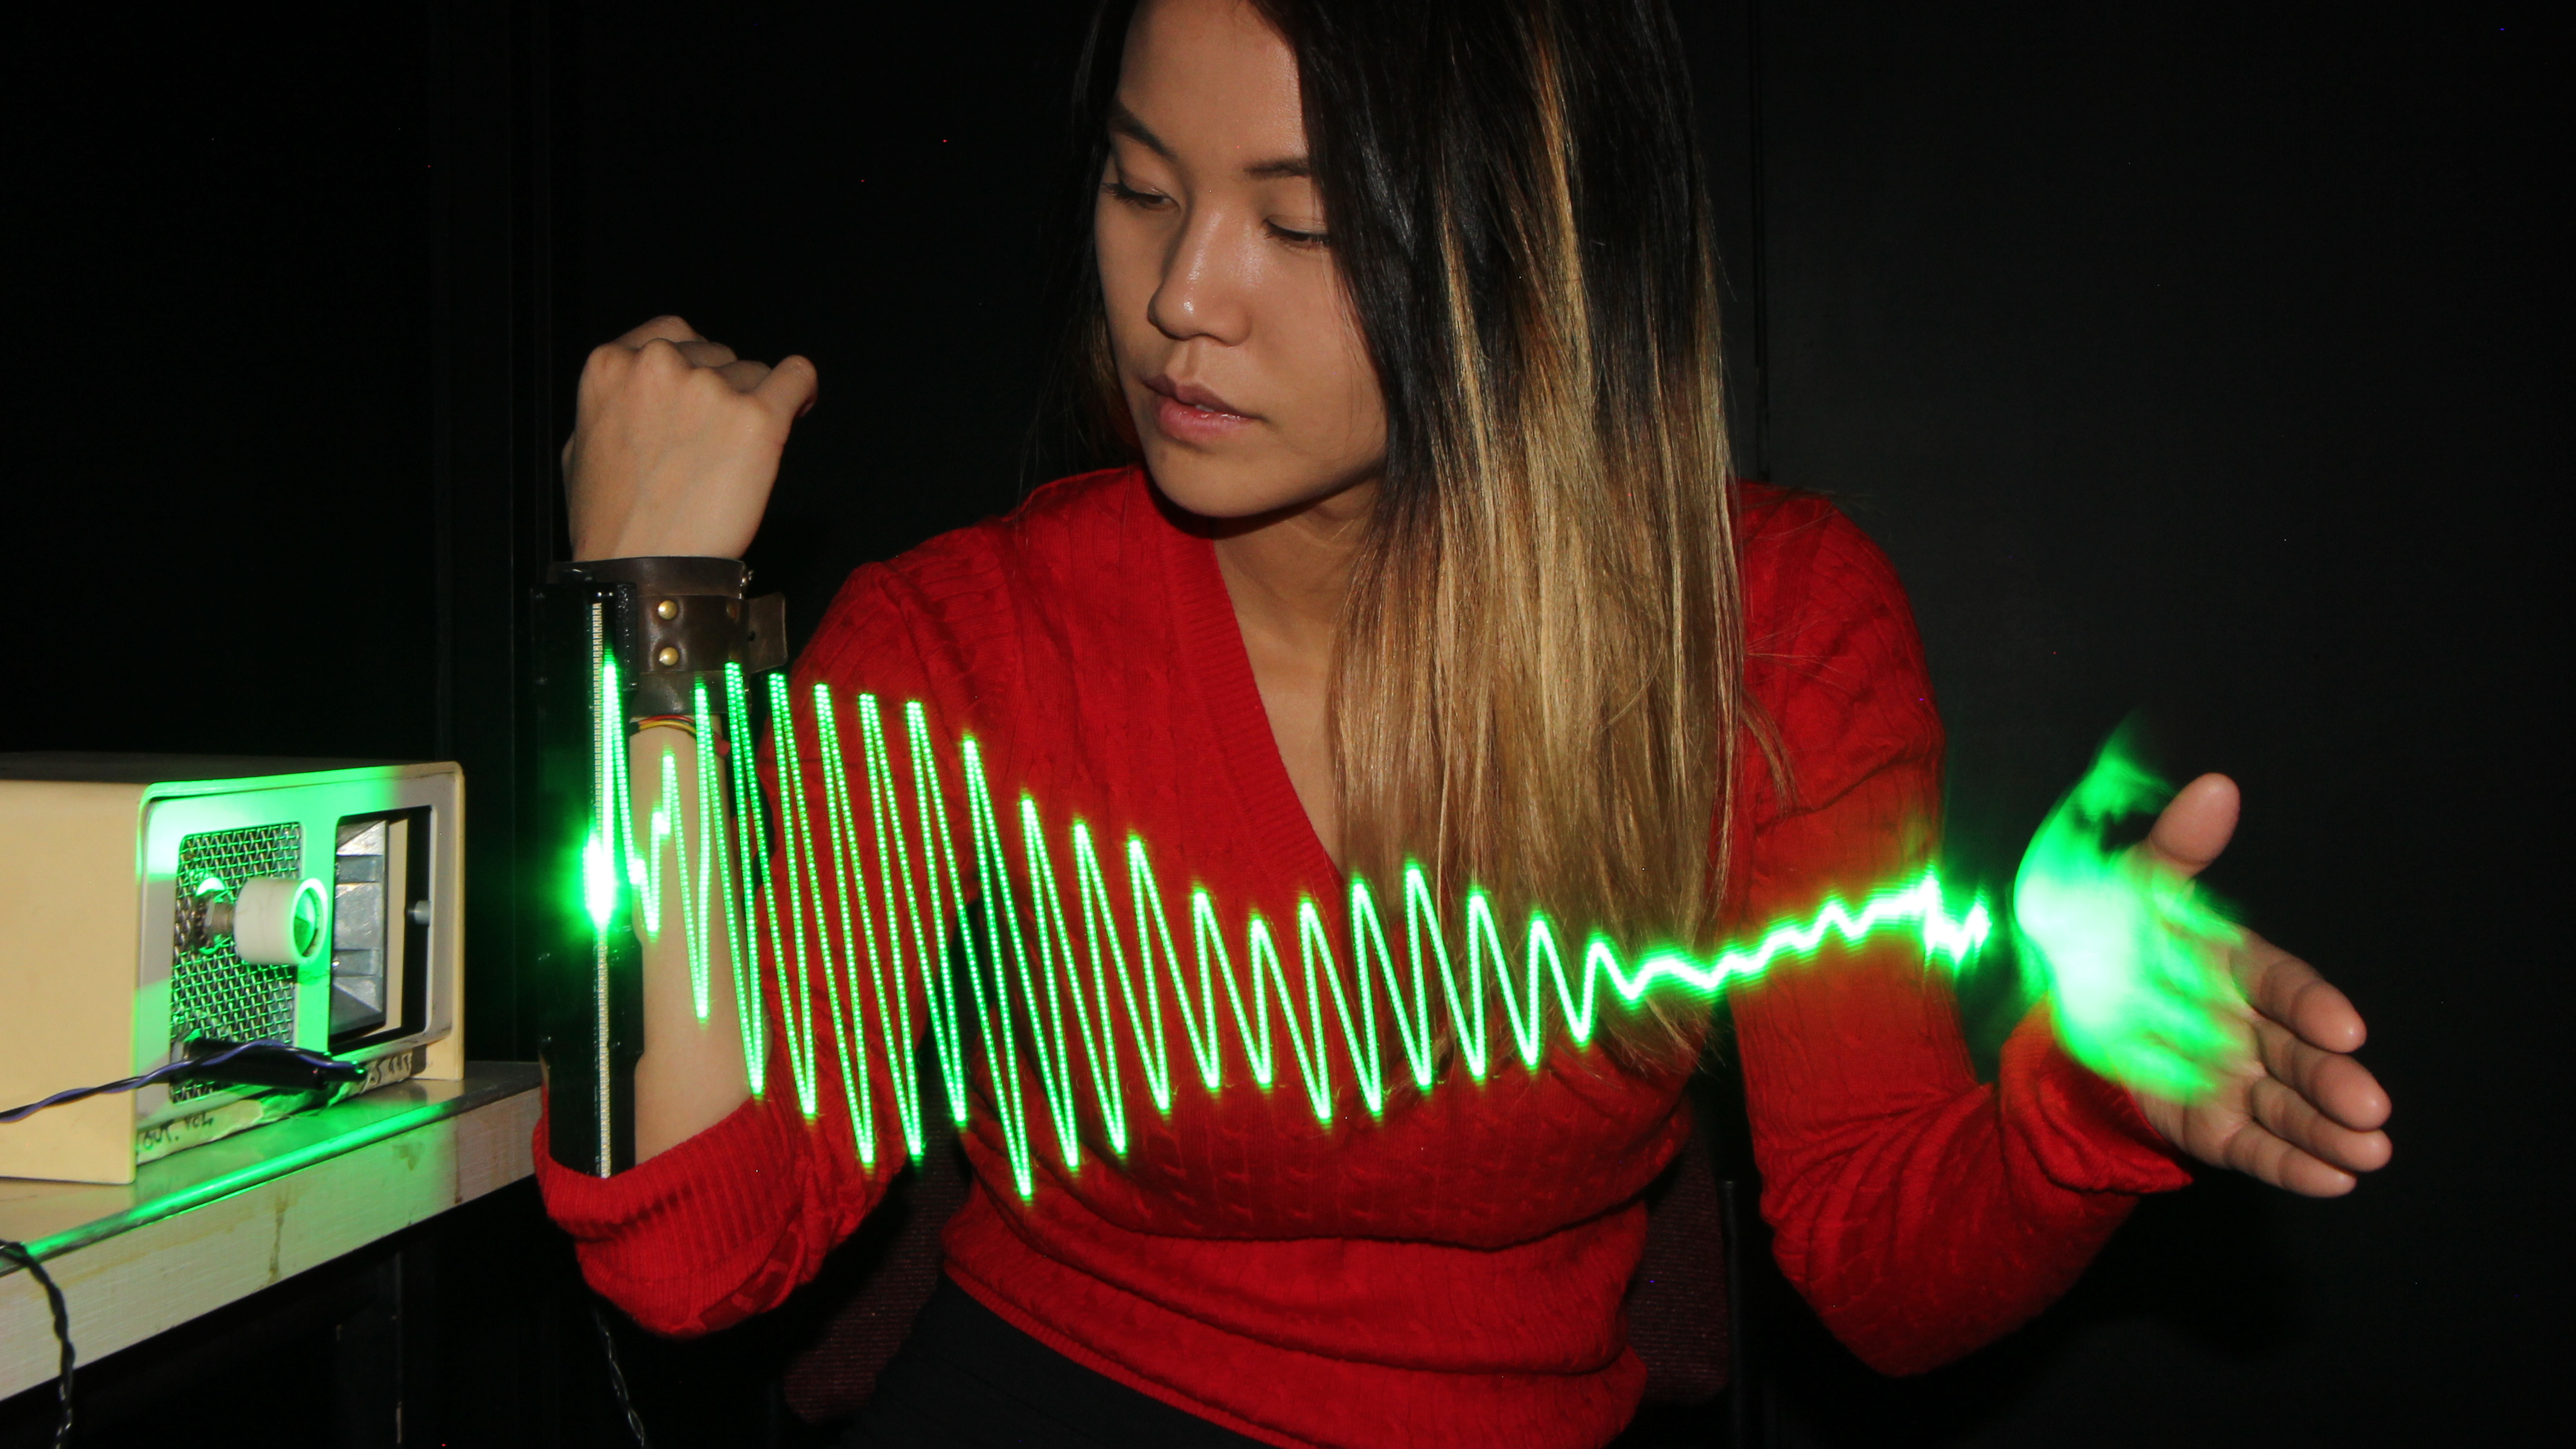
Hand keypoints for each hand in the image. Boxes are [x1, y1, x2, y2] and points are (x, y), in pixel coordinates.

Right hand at [561, 315, 818, 559]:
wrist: (641, 570)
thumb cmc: (610, 522)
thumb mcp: (581, 447)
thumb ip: (614, 404)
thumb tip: (636, 396)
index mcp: (612, 365)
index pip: (675, 335)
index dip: (697, 363)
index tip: (708, 386)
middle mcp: (660, 365)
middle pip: (718, 356)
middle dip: (724, 390)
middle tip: (718, 440)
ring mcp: (710, 389)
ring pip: (755, 373)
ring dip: (754, 405)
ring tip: (739, 455)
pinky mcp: (757, 418)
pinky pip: (797, 377)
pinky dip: (802, 389)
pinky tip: (800, 405)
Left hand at [2126, 775, 2393, 1196]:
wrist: (2049, 994)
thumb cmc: (2099, 925)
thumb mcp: (2123, 882)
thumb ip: (2174, 845)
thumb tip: (2217, 788)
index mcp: (2235, 964)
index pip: (2282, 985)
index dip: (2312, 1006)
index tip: (2347, 1028)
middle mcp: (2245, 1023)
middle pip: (2297, 1054)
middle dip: (2332, 1081)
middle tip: (2371, 1109)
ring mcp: (2231, 1075)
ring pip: (2286, 1106)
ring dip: (2327, 1131)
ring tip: (2369, 1154)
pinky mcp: (2207, 1120)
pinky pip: (2250, 1145)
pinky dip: (2289, 1164)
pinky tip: (2334, 1180)